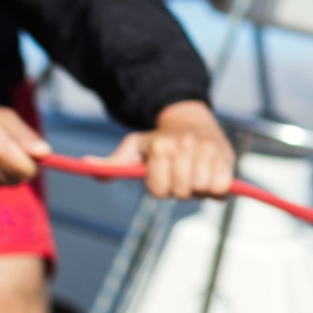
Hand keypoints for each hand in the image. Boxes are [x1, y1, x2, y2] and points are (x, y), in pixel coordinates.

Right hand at [0, 90, 50, 192]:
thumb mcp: (4, 117)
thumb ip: (27, 137)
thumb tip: (44, 153)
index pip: (29, 171)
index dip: (30, 162)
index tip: (25, 152)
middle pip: (17, 180)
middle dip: (17, 166)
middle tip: (3, 149)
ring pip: (3, 183)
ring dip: (2, 172)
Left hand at [99, 100, 233, 199]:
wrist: (192, 120)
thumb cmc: (159, 139)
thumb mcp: (134, 147)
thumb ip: (112, 163)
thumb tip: (86, 165)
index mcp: (161, 146)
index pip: (159, 190)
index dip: (159, 188)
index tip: (162, 176)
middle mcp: (184, 146)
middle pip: (180, 192)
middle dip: (179, 189)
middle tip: (180, 175)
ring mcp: (207, 151)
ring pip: (201, 190)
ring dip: (198, 189)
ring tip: (195, 174)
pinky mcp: (227, 157)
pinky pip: (221, 188)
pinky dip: (216, 189)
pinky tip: (211, 177)